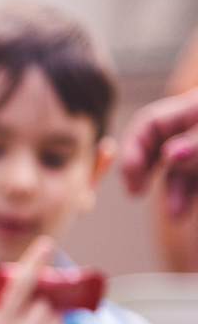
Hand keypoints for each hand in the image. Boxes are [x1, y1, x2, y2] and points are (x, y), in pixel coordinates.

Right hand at [121, 86, 197, 216]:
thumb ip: (197, 145)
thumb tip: (170, 155)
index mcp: (193, 108)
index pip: (149, 124)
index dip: (134, 149)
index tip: (132, 176)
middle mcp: (193, 127)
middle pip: (156, 146)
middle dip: (144, 170)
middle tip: (136, 192)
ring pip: (178, 168)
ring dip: (173, 191)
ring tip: (177, 214)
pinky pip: (194, 179)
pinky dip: (188, 193)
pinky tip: (185, 209)